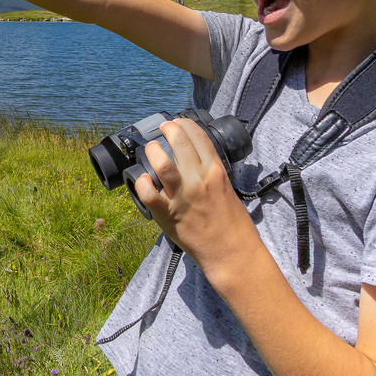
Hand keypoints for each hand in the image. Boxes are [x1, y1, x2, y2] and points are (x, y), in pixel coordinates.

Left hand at [132, 117, 262, 279]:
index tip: (179, 122)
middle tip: (163, 129)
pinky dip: (142, 183)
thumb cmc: (234, 225)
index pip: (199, 138)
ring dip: (153, 151)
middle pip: (180, 143)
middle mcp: (199, 180)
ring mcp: (183, 197)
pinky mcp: (168, 214)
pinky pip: (148, 194)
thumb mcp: (228, 190)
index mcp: (216, 172)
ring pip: (162, 164)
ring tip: (151, 148)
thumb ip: (212, 175)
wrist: (233, 253)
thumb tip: (197, 163)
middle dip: (169, 129)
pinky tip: (142, 180)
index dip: (186, 125)